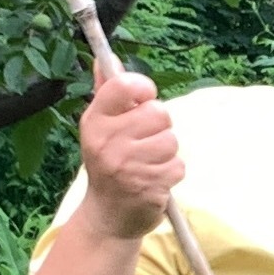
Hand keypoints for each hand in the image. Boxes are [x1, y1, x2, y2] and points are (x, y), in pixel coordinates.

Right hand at [77, 65, 180, 241]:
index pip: (124, 86)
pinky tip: (154, 179)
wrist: (108, 216)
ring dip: (167, 152)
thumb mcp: (100, 127)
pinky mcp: (149, 186)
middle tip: (144, 142)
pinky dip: (172, 172)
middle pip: (158, 113)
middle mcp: (107, 141)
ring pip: (172, 140)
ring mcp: (127, 165)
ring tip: (148, 162)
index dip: (143, 89)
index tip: (143, 100)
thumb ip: (107, 92)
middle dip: (159, 127)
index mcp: (95, 121)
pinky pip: (178, 165)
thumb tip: (108, 58)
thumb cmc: (109, 163)